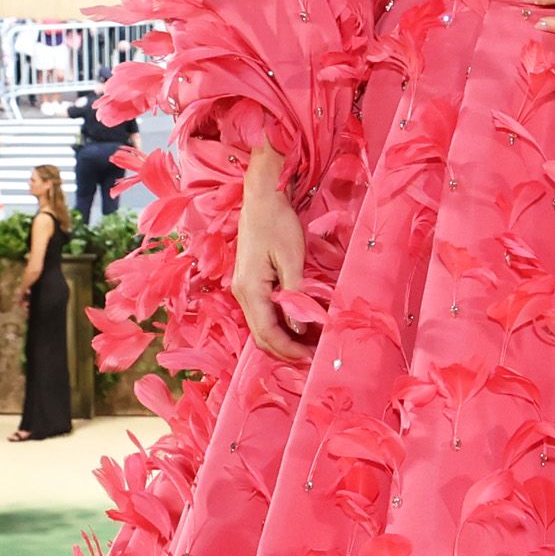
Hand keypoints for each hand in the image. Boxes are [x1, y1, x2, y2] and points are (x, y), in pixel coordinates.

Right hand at [233, 150, 312, 361]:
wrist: (262, 197)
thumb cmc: (278, 223)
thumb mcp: (292, 260)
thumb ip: (294, 296)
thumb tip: (299, 328)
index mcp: (249, 289)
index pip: (267, 333)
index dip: (288, 349)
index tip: (311, 358)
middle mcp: (241, 292)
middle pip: (260, 335)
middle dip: (285, 349)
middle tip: (313, 356)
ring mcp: (243, 288)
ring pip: (260, 325)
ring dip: (283, 338)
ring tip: (309, 344)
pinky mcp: (250, 282)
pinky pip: (262, 312)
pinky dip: (279, 324)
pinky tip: (298, 324)